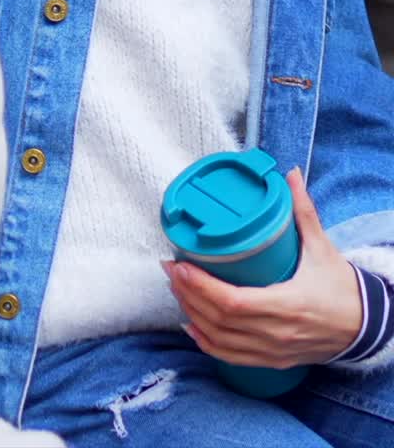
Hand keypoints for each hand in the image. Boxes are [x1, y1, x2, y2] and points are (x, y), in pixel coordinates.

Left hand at [163, 168, 361, 368]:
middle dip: (188, 294)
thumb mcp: (322, 247)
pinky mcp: (272, 362)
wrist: (365, 327)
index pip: (234, 302)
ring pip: (221, 341)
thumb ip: (303, 211)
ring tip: (177, 288)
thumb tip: (289, 174)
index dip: (202, 286)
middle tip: (170, 268)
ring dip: (192, 315)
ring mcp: (272, 351)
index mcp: (287, 303)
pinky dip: (207, 343)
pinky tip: (191, 326)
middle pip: (219, 320)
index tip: (180, 263)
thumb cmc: (341, 287)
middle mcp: (276, 333)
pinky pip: (231, 357)